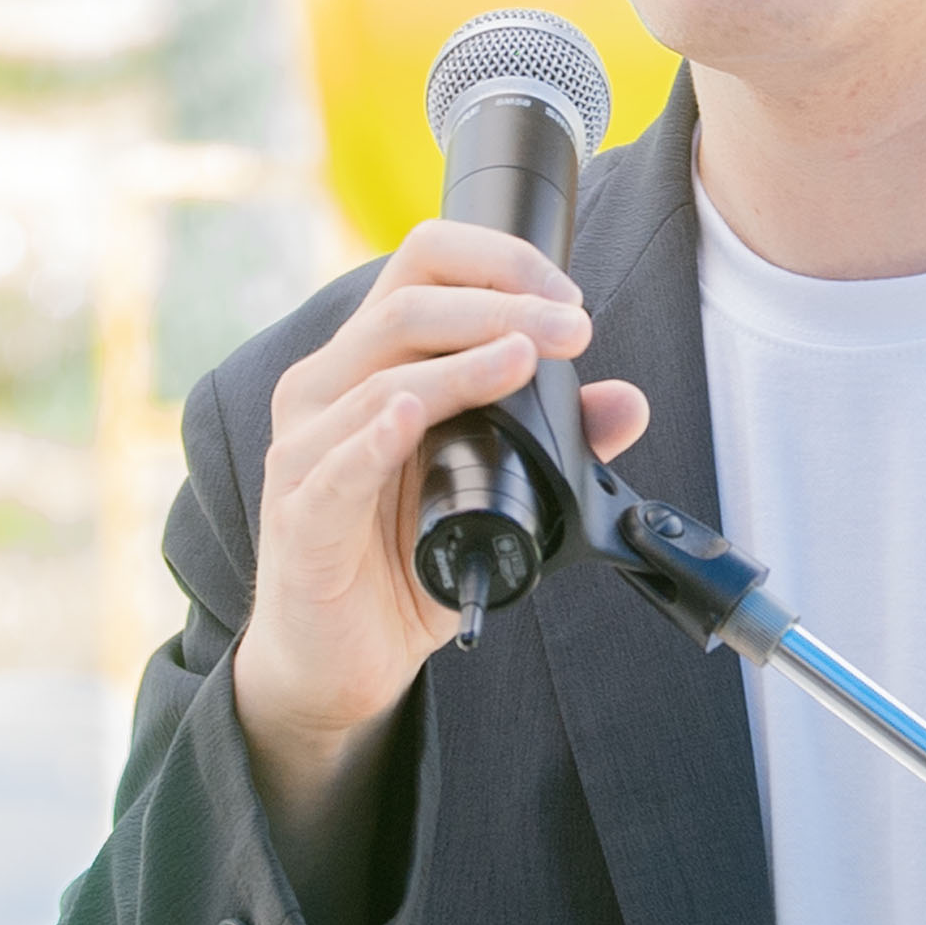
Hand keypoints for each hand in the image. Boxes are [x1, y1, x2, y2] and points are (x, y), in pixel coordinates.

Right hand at [232, 220, 650, 913]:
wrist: (338, 662)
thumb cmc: (401, 565)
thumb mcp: (494, 498)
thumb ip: (556, 446)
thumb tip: (627, 403)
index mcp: (368, 365)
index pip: (421, 265)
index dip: (498, 262)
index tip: (569, 297)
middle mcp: (326, 389)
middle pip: (406, 303)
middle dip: (500, 304)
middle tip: (574, 329)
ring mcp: (303, 449)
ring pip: (379, 373)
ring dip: (461, 362)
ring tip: (525, 358)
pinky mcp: (298, 515)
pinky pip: (332, 463)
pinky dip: (375, 435)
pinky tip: (412, 415)